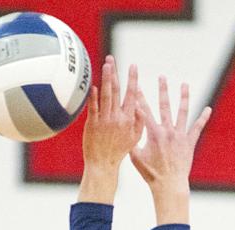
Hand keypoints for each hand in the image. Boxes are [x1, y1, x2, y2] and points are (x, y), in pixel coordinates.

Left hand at [77, 56, 142, 203]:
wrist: (103, 164)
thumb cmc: (118, 151)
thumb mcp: (134, 138)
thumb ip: (139, 121)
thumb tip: (142, 106)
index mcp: (129, 119)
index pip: (132, 95)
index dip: (133, 79)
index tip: (133, 66)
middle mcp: (117, 117)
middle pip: (117, 91)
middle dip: (116, 73)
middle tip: (112, 58)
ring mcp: (104, 120)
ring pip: (106, 95)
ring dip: (106, 79)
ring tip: (105, 65)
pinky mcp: (92, 124)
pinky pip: (93, 107)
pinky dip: (93, 96)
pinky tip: (93, 85)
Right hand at [129, 77, 209, 222]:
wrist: (169, 184)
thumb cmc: (151, 174)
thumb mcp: (136, 158)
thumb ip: (132, 142)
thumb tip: (125, 131)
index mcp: (153, 133)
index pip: (144, 111)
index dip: (139, 97)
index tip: (136, 84)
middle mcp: (167, 131)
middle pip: (164, 106)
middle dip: (162, 90)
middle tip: (162, 76)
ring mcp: (180, 135)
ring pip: (182, 112)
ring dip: (183, 97)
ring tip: (184, 84)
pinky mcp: (189, 142)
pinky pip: (197, 127)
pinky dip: (203, 118)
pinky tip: (208, 109)